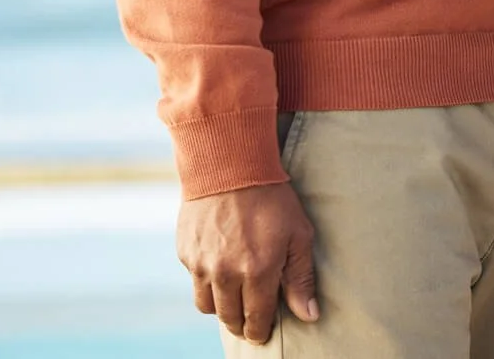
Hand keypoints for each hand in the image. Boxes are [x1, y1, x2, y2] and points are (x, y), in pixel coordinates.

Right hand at [177, 181, 319, 342]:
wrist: (228, 162)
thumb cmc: (270, 196)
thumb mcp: (297, 234)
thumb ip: (301, 278)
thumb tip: (308, 315)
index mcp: (257, 271)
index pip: (256, 321)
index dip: (260, 331)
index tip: (263, 330)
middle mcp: (225, 273)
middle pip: (230, 318)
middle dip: (242, 324)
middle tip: (249, 316)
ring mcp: (201, 263)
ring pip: (207, 306)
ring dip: (221, 306)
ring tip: (233, 295)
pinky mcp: (185, 251)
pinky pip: (194, 280)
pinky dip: (206, 280)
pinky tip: (219, 264)